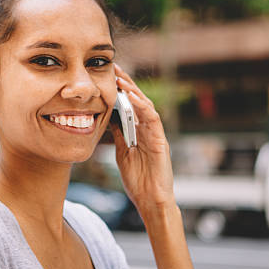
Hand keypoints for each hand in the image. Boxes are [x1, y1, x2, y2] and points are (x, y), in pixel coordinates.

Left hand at [111, 64, 175, 215]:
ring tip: (121, 79)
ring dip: (134, 91)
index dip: (119, 90)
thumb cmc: (138, 180)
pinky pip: (153, 119)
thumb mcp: (122, 153)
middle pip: (138, 101)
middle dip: (126, 84)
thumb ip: (118, 135)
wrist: (151, 201)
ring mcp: (156, 135)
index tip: (106, 76)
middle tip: (113, 68)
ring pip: (146, 106)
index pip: (129, 105)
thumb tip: (107, 117)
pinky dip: (143, 107)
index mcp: (139, 132)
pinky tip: (133, 98)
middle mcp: (148, 130)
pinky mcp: (161, 141)